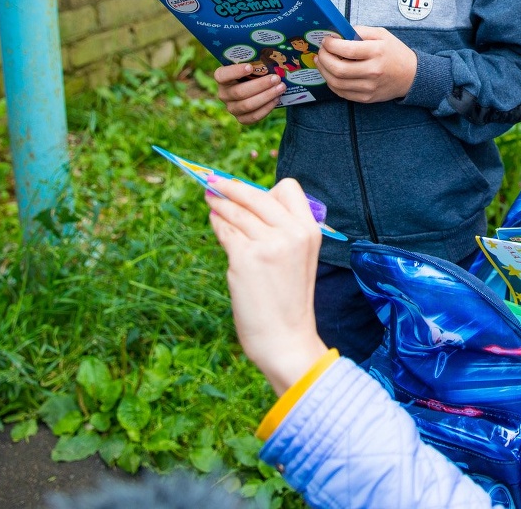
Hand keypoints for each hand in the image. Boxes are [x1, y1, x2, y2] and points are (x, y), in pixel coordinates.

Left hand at [206, 174, 328, 394]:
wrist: (285, 339)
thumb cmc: (288, 300)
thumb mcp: (299, 258)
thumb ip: (281, 230)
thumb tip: (245, 201)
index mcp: (310, 230)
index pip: (288, 188)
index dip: (266, 190)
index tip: (249, 193)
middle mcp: (291, 232)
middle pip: (255, 194)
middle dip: (230, 186)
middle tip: (212, 182)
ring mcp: (268, 244)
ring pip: (235, 211)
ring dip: (218, 203)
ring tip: (210, 200)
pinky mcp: (244, 258)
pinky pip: (224, 231)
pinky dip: (217, 225)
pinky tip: (214, 223)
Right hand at [214, 62, 284, 124]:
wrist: (257, 88)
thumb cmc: (254, 72)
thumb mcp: (252, 64)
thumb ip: (256, 60)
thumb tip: (272, 52)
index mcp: (222, 78)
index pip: (222, 75)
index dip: (235, 72)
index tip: (250, 67)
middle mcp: (223, 94)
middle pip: (240, 92)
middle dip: (260, 85)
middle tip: (276, 78)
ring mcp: (231, 108)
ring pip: (247, 105)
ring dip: (266, 96)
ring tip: (281, 87)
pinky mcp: (241, 118)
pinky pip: (253, 116)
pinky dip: (267, 108)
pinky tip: (277, 99)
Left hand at [315, 27, 416, 102]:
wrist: (411, 76)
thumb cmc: (395, 52)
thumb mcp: (382, 34)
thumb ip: (360, 30)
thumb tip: (339, 33)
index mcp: (377, 52)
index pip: (347, 50)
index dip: (331, 45)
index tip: (326, 40)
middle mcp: (373, 71)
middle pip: (338, 69)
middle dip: (324, 58)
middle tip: (321, 51)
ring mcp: (369, 87)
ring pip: (337, 83)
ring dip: (324, 71)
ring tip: (321, 61)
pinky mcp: (366, 98)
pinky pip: (342, 93)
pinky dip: (331, 83)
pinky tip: (330, 74)